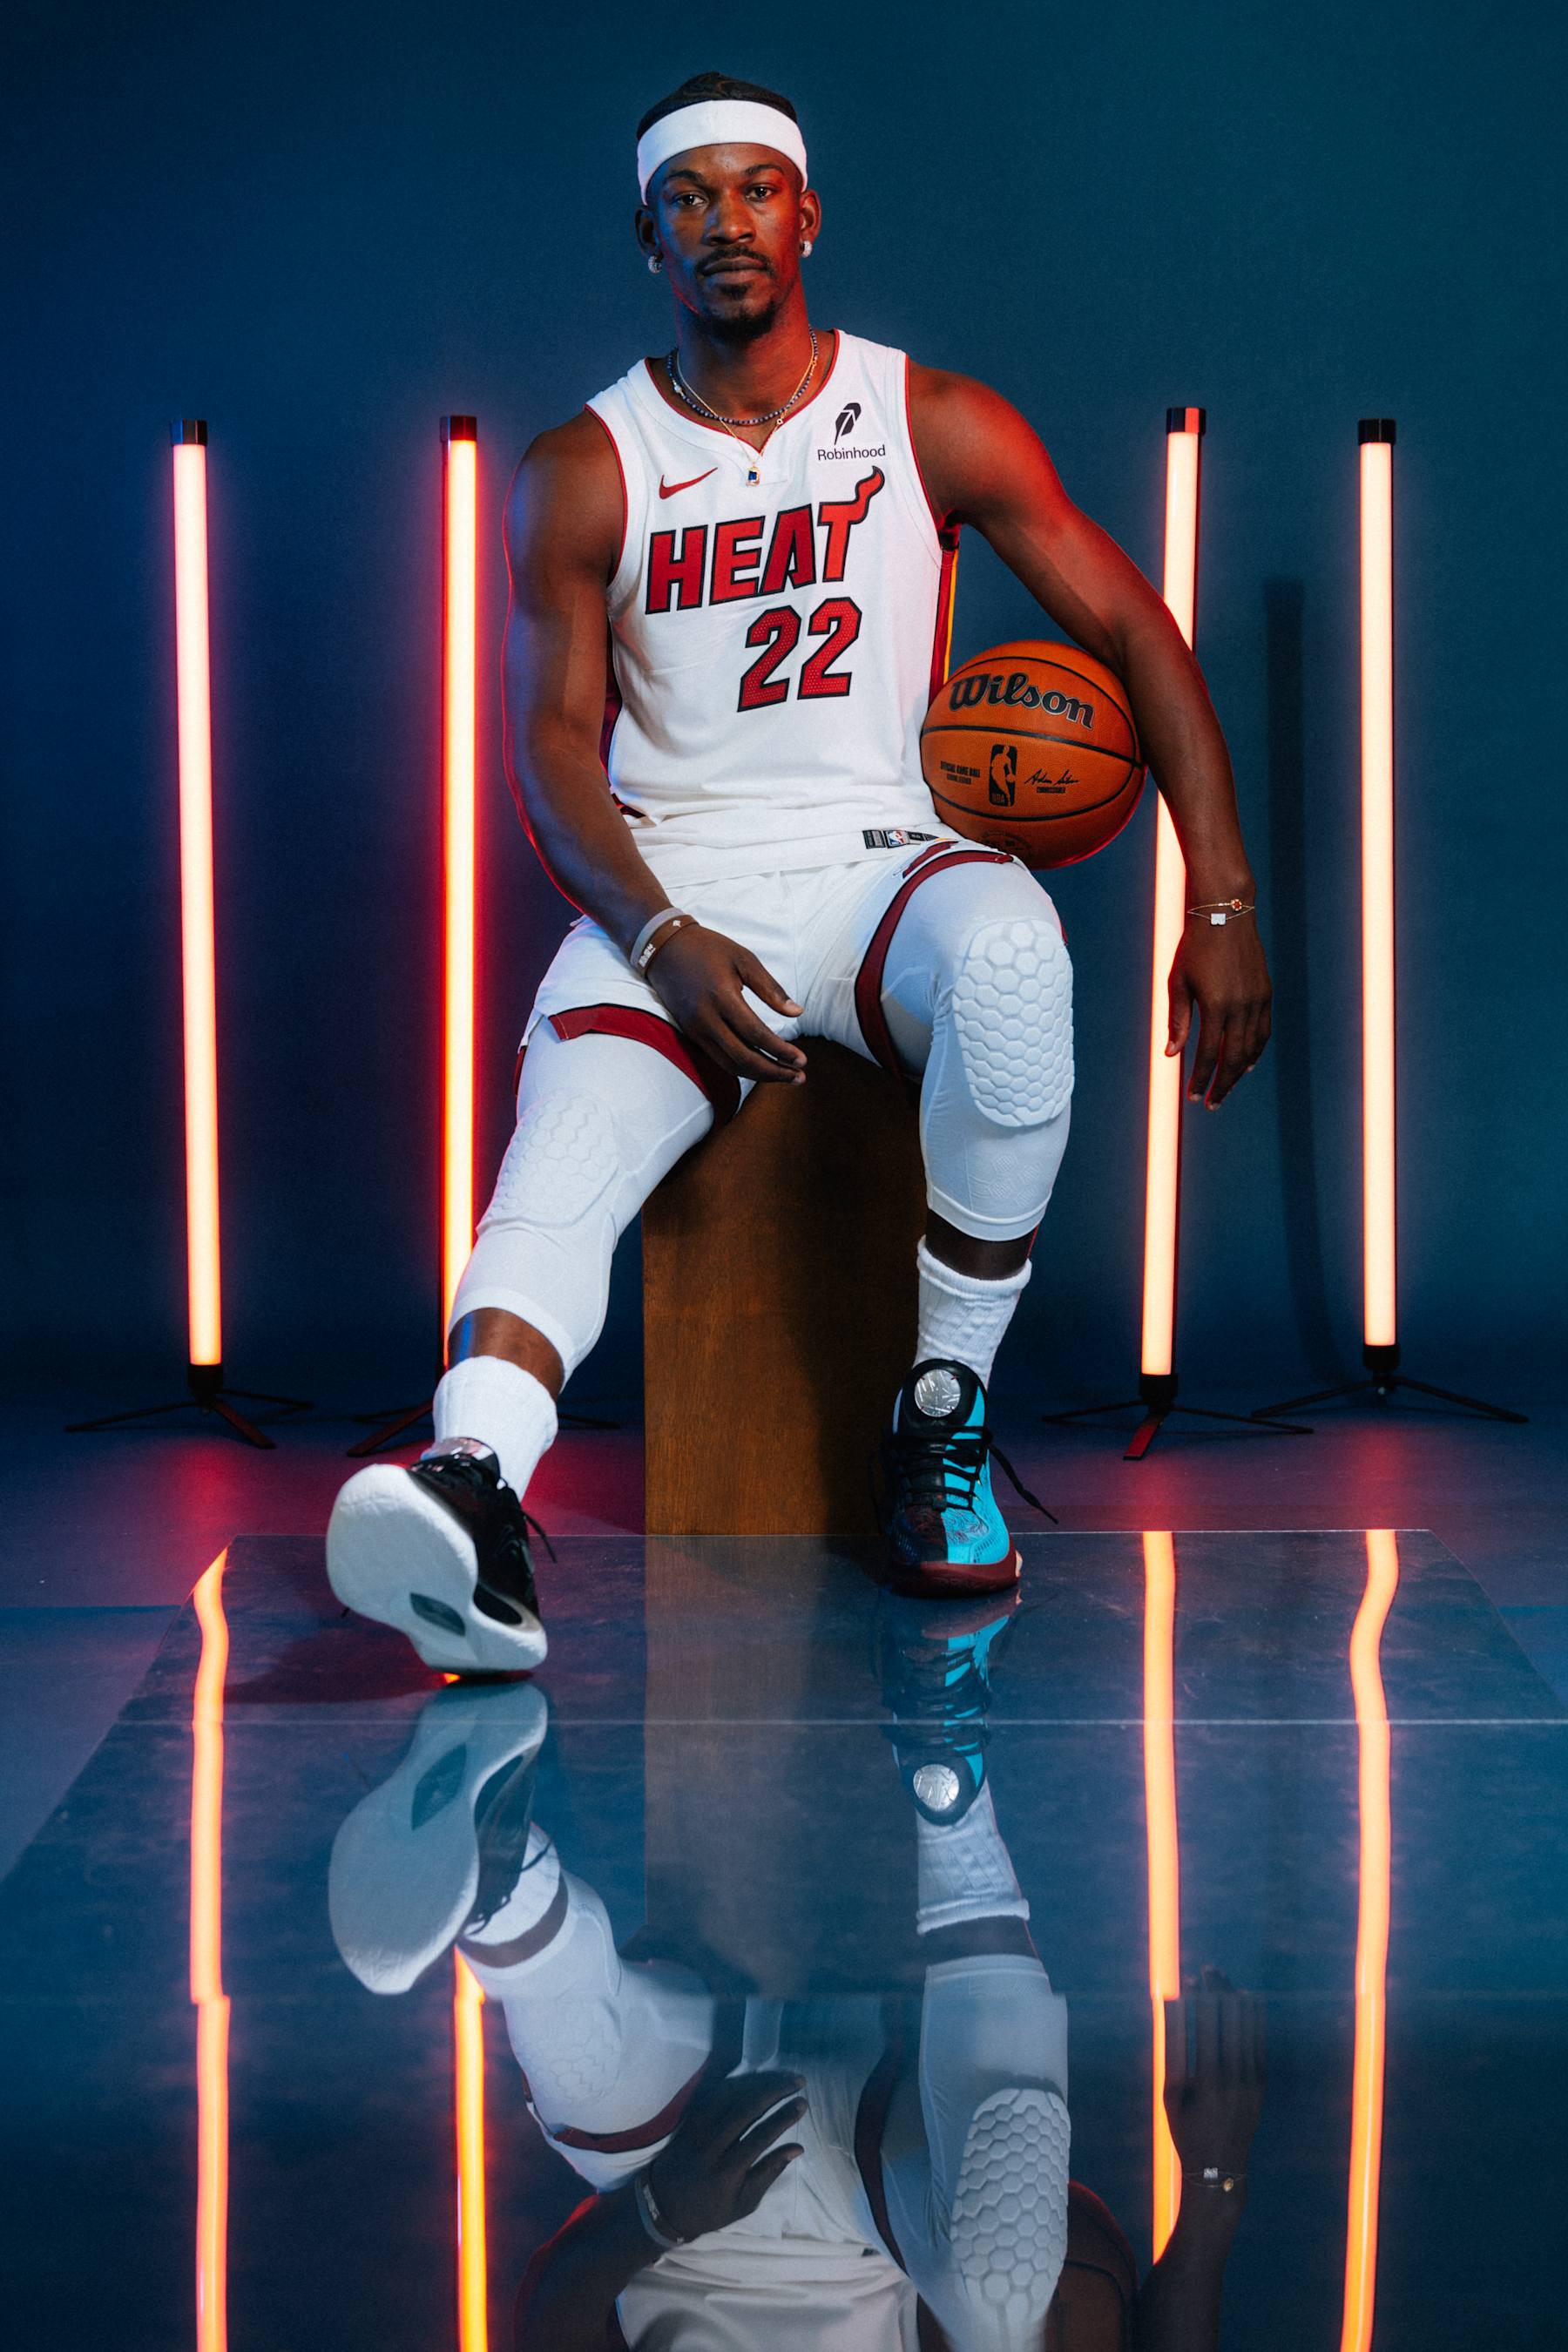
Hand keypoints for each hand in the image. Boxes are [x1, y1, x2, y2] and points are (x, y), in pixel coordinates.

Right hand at [646, 926, 806, 1084]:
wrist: (664, 948)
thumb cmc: (708, 949)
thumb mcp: (744, 959)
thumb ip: (771, 988)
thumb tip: (798, 1013)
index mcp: (722, 997)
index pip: (756, 1034)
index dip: (781, 1051)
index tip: (802, 1060)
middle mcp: (706, 1019)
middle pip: (743, 1058)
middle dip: (774, 1072)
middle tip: (799, 1076)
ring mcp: (695, 1029)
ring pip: (730, 1065)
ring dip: (759, 1075)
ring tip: (785, 1076)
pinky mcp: (690, 1033)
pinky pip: (718, 1059)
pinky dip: (742, 1067)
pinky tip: (761, 1066)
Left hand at [647, 2070, 807, 2240]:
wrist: (664, 2205)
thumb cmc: (711, 2209)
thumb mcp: (745, 2202)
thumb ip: (770, 2172)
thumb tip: (798, 2148)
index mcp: (727, 2172)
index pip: (761, 2137)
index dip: (784, 2117)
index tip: (803, 2103)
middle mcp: (711, 2147)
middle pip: (746, 2108)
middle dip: (775, 2090)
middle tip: (798, 2081)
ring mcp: (697, 2130)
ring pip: (730, 2095)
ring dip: (758, 2081)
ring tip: (781, 2077)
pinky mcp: (689, 2120)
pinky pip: (713, 2094)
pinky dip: (736, 2082)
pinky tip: (754, 2077)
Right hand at [1163, 1967, 1265, 2184]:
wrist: (1220, 2169)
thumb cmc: (1185, 2129)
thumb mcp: (1170, 2092)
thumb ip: (1172, 2047)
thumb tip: (1171, 2005)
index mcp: (1207, 2079)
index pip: (1205, 2024)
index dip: (1198, 1997)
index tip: (1189, 1978)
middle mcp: (1235, 2076)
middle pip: (1231, 2019)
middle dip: (1219, 1989)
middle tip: (1209, 1969)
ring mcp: (1253, 2079)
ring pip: (1249, 2026)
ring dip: (1236, 1998)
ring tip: (1223, 1978)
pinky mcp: (1262, 2083)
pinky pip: (1259, 2040)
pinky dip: (1254, 2017)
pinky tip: (1246, 1999)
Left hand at [1166, 917, 1271, 1107]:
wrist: (1226, 914)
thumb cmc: (1194, 947)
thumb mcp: (1178, 983)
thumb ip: (1178, 1020)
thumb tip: (1172, 1054)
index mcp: (1216, 1006)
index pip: (1209, 1055)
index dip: (1200, 1079)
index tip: (1192, 1097)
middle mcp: (1241, 1006)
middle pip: (1233, 1058)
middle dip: (1221, 1085)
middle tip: (1210, 1104)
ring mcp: (1258, 1000)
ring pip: (1252, 1048)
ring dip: (1238, 1072)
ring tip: (1225, 1087)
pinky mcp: (1266, 993)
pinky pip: (1263, 1031)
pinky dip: (1255, 1051)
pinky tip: (1245, 1063)